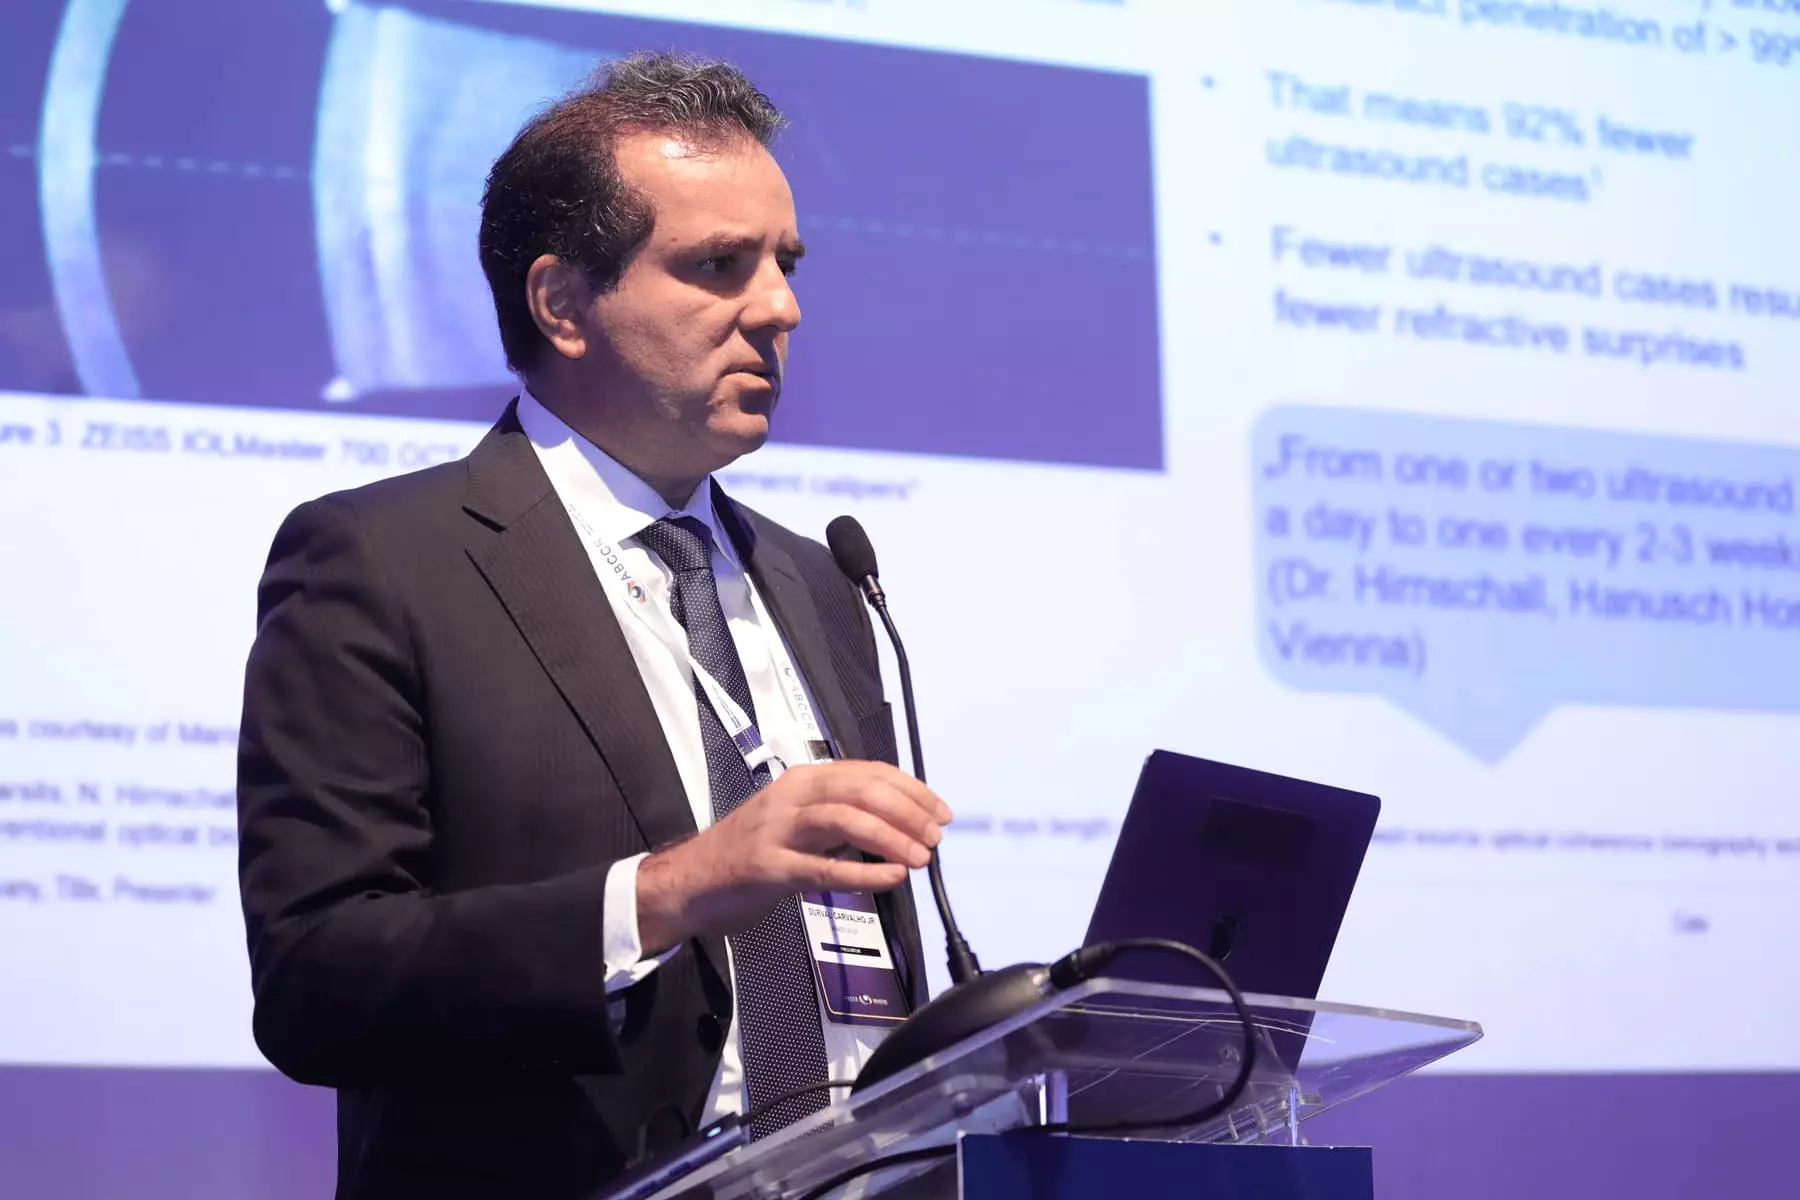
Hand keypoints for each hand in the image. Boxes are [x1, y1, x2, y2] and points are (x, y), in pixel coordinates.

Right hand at [635, 760, 950, 950]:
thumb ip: (839, 817)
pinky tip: (889, 878)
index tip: (939, 810)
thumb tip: (896, 822)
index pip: (868, 773)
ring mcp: (777, 830)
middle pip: (861, 790)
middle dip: (907, 811)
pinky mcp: (767, 867)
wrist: (690, 881)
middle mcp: (791, 797)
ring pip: (845, 820)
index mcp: (803, 781)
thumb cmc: (747, 851)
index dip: (911, 790)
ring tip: (919, 857)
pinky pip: (822, 868)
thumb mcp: (797, 820)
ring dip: (891, 838)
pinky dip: (863, 873)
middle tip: (935, 835)